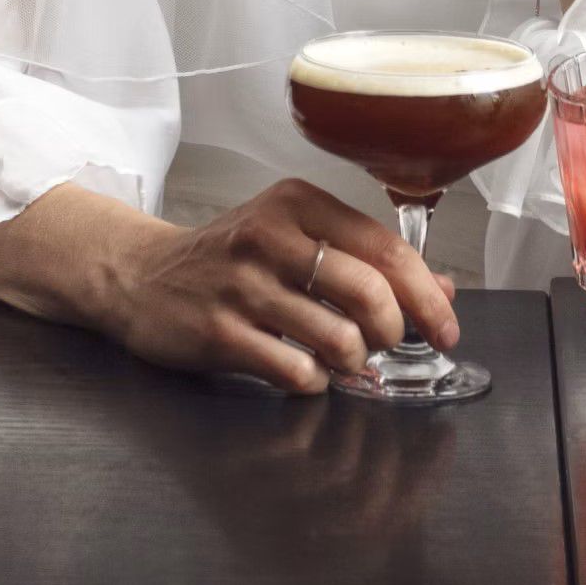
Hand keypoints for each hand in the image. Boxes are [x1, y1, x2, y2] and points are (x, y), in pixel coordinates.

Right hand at [89, 179, 460, 393]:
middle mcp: (269, 238)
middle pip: (370, 292)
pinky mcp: (221, 334)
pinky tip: (304, 369)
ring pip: (339, 337)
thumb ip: (366, 258)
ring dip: (355, 359)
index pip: (386, 249)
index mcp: (297, 204)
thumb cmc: (228, 259)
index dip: (428, 296)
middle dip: (394, 330)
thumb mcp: (294, 237)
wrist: (139, 276)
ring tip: (343, 357)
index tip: (446, 327)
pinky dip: (314, 380)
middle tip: (385, 343)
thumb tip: (443, 288)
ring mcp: (242, 287)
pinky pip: (296, 370)